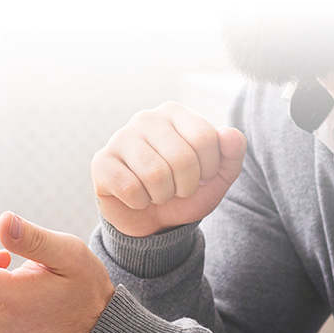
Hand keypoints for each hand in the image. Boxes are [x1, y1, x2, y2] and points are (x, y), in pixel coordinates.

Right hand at [92, 101, 246, 236]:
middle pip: (182, 158)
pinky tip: (136, 198)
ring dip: (162, 196)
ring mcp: (120, 138)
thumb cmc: (182, 192)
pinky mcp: (101, 162)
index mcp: (174, 113)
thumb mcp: (216, 178)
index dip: (209, 169)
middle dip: (185, 186)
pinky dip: (140, 202)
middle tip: (176, 190)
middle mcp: (146, 118)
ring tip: (157, 193)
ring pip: (155, 175)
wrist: (151, 219)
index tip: (200, 177)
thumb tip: (230, 134)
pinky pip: (130, 188)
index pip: (205, 138)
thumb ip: (232, 155)